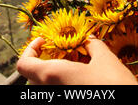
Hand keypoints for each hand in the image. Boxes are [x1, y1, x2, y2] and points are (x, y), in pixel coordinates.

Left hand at [16, 36, 137, 84]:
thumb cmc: (115, 87)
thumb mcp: (106, 60)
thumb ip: (94, 46)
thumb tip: (90, 39)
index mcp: (52, 75)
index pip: (23, 64)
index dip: (30, 49)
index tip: (44, 40)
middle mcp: (49, 92)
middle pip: (34, 77)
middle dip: (46, 62)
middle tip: (64, 53)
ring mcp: (57, 102)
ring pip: (46, 87)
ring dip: (56, 75)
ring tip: (78, 66)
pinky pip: (58, 93)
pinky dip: (64, 85)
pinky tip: (84, 81)